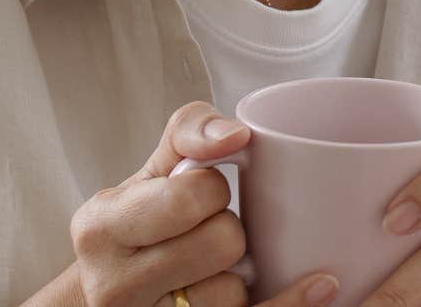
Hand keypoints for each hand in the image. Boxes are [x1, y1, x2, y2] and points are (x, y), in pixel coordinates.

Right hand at [57, 101, 340, 306]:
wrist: (112, 291)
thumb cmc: (142, 222)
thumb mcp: (153, 171)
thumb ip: (191, 130)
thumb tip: (238, 135)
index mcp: (100, 227)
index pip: (192, 195)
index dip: (212, 190)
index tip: (199, 197)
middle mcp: (112, 285)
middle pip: (222, 243)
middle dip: (229, 232)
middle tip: (208, 234)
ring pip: (234, 293)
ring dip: (237, 277)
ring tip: (210, 271)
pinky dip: (285, 302)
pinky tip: (319, 285)